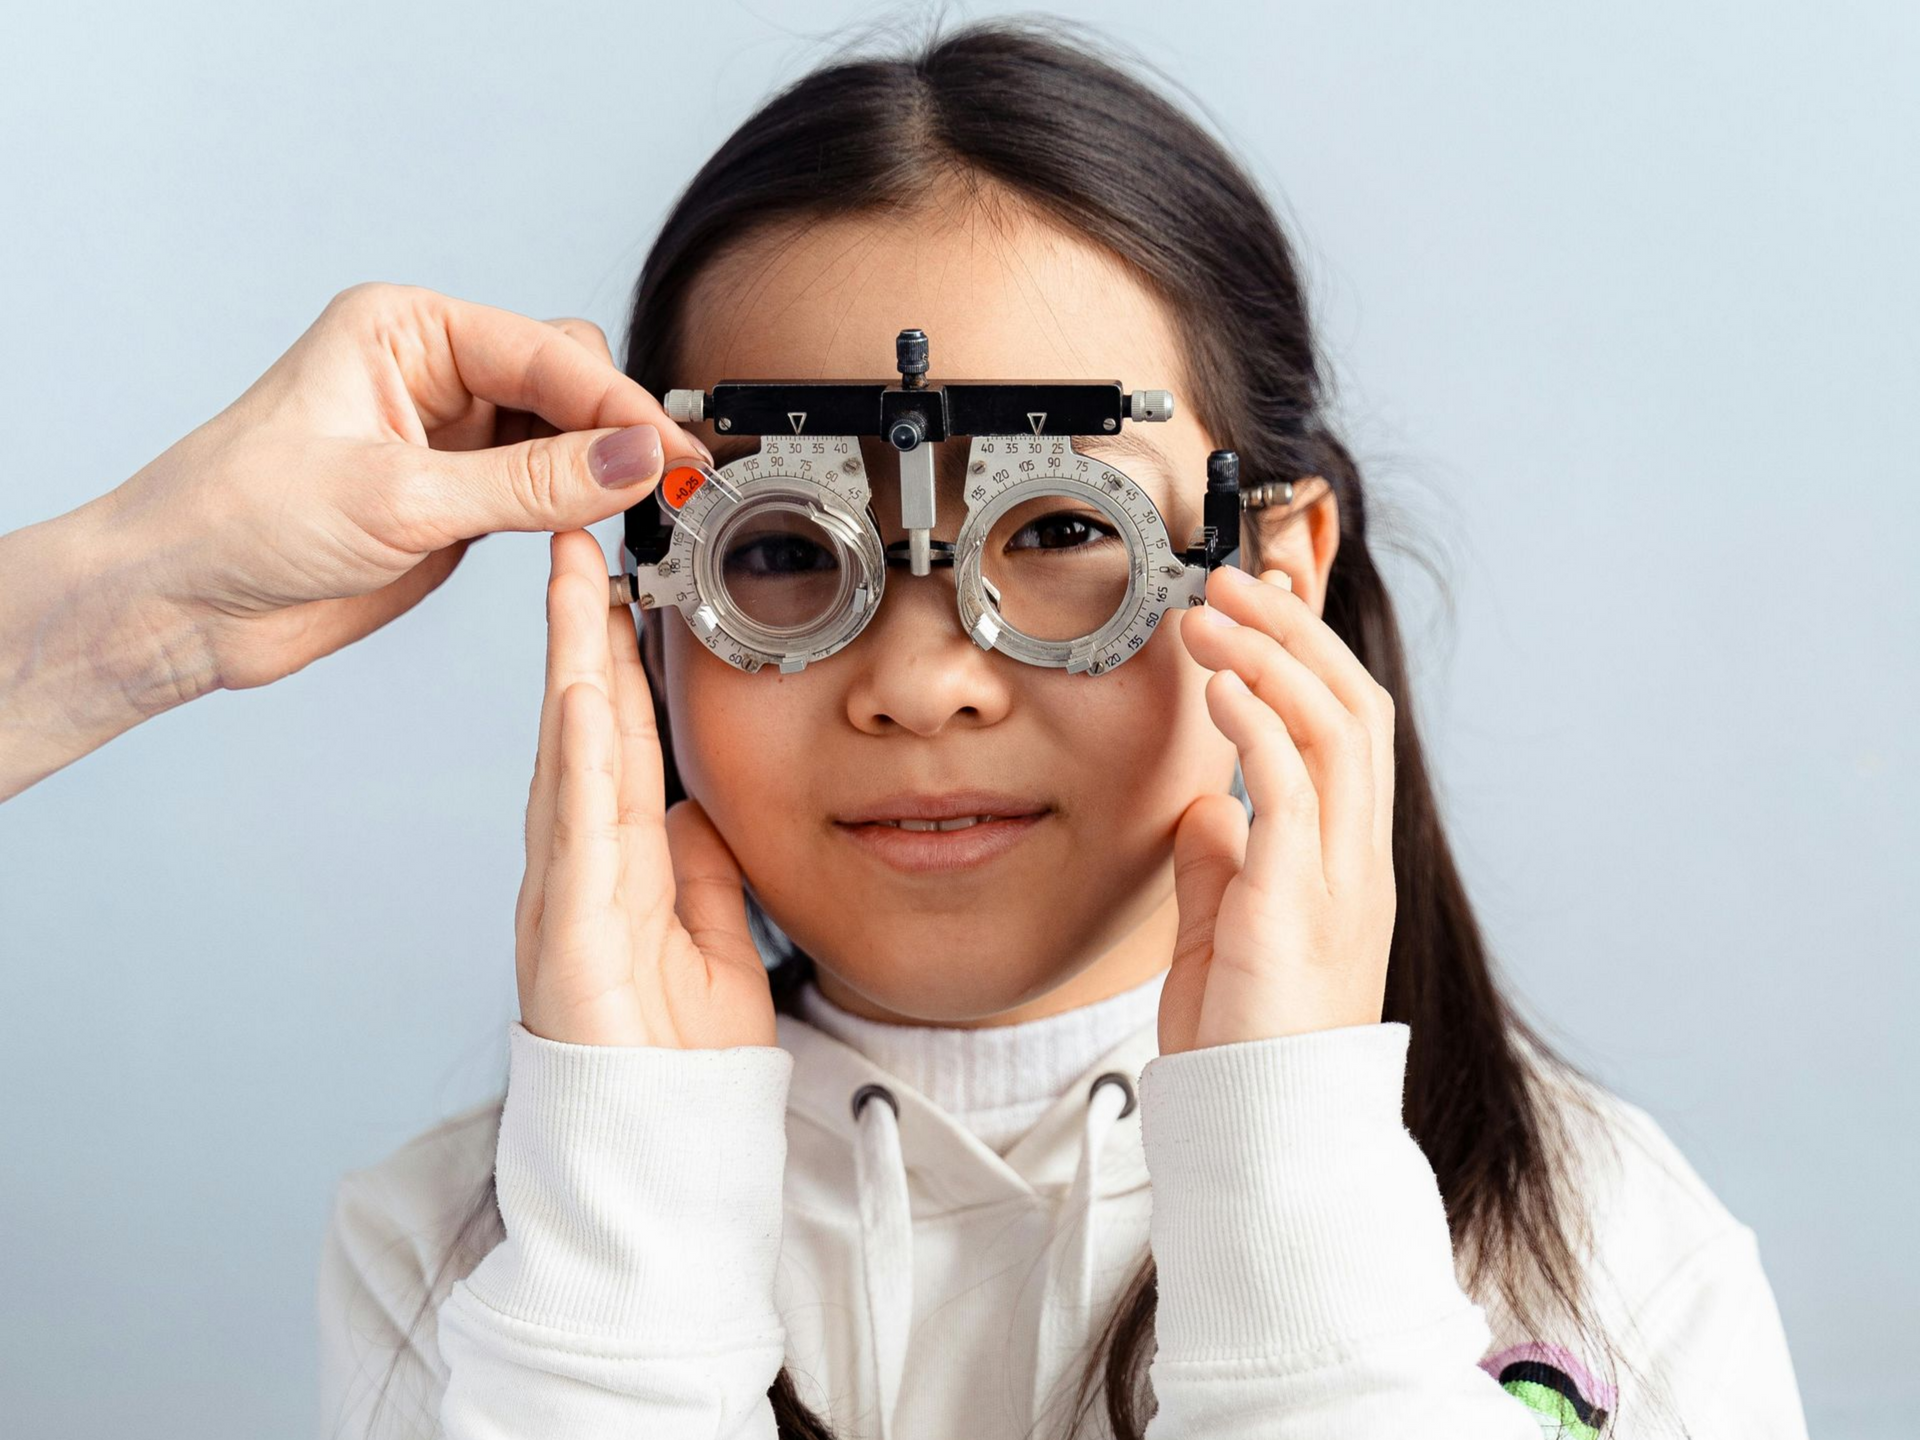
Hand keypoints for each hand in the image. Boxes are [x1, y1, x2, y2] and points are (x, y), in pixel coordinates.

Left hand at [113, 282, 707, 691]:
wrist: (179, 607)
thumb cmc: (240, 521)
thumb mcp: (398, 498)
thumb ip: (531, 483)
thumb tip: (635, 458)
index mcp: (406, 332)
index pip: (544, 355)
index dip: (615, 406)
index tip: (670, 453)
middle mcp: (432, 375)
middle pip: (567, 383)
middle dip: (616, 429)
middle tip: (666, 486)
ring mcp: (448, 442)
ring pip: (564, 439)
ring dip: (604, 472)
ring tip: (649, 512)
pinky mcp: (456, 504)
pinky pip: (544, 495)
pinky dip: (580, 512)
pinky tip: (603, 532)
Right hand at [514, 529, 775, 1049]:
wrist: (661, 1148)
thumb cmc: (678, 1057)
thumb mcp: (714, 936)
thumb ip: (702, 868)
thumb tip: (697, 804)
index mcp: (618, 864)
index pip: (615, 741)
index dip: (612, 661)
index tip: (618, 588)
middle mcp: (580, 867)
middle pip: (581, 728)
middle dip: (579, 632)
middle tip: (579, 545)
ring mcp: (567, 896)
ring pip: (569, 757)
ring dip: (570, 664)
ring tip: (572, 581)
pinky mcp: (568, 934)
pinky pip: (577, 831)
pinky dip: (576, 758)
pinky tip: (576, 693)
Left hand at [1160, 566, 1397, 1053]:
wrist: (1263, 1131)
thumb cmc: (1247, 1042)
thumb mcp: (1230, 934)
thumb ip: (1224, 866)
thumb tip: (1206, 808)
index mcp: (1348, 861)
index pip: (1348, 729)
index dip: (1310, 656)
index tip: (1257, 605)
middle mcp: (1359, 859)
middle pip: (1352, 707)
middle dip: (1294, 632)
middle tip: (1231, 580)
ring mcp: (1340, 879)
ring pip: (1333, 732)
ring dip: (1271, 659)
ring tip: (1212, 612)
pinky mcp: (1300, 904)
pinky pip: (1293, 793)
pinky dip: (1259, 728)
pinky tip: (1220, 689)